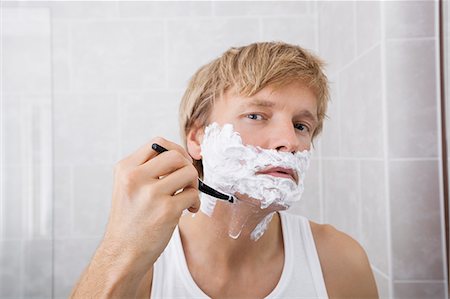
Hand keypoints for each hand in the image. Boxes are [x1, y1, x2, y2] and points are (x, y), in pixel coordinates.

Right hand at [103, 137, 199, 265]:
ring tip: (187, 197)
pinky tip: (187, 210)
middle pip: (176, 155)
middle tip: (187, 181)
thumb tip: (180, 157)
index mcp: (125, 168)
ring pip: (189, 172)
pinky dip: (195, 202)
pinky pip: (193, 194)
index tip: (181, 163)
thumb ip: (147, 169)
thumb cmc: (130, 221)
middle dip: (187, 166)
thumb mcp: (128, 187)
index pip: (157, 143)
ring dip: (194, 184)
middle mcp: (136, 177)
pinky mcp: (166, 210)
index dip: (175, 150)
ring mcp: (151, 193)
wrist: (123, 253)